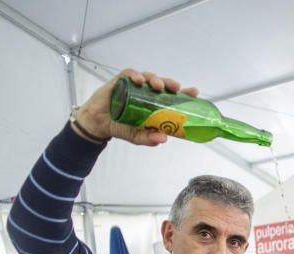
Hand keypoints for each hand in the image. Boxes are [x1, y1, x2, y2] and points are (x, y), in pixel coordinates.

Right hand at [73, 69, 198, 145]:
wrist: (99, 123)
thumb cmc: (121, 126)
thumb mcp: (137, 136)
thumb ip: (149, 138)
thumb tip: (162, 139)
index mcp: (155, 105)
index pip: (173, 98)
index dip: (184, 94)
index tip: (194, 92)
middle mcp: (147, 93)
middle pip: (163, 84)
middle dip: (171, 84)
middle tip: (176, 88)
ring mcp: (134, 86)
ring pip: (149, 77)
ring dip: (155, 79)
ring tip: (157, 86)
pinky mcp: (121, 81)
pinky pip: (130, 74)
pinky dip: (135, 75)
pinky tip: (138, 80)